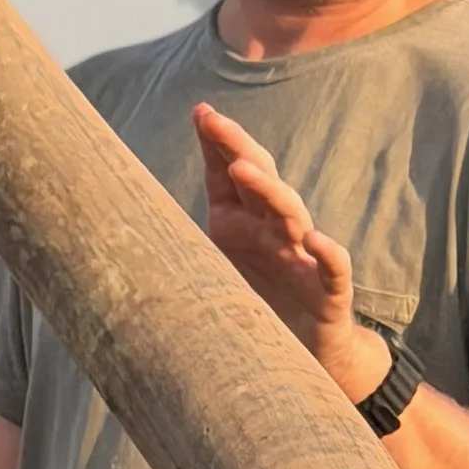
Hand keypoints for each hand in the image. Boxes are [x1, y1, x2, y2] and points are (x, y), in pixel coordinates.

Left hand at [194, 103, 389, 397]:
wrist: (307, 357)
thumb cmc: (260, 302)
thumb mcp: (220, 262)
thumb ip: (193, 232)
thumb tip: (135, 205)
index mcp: (247, 223)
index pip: (235, 172)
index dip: (221, 141)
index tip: (200, 112)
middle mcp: (277, 232)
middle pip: (262, 180)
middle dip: (238, 148)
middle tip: (214, 122)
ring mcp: (304, 259)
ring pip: (292, 214)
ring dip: (269, 190)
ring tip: (241, 169)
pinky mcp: (329, 293)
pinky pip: (333, 269)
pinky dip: (328, 254)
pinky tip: (314, 241)